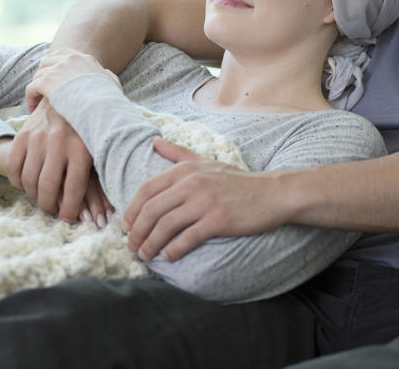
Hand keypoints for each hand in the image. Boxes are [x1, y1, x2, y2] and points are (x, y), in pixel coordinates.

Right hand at [0, 134, 112, 224]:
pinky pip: (14, 167)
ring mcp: (38, 137)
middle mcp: (59, 142)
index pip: (74, 189)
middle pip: (48, 188)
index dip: (70, 210)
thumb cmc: (89, 127)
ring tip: (41, 197)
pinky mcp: (24, 134)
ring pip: (29, 180)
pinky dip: (18, 181)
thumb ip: (100, 176)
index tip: (68, 218)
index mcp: (82, 148)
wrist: (69, 92)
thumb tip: (104, 215)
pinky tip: (26, 183)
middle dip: (49, 206)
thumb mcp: (99, 147)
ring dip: (33, 195)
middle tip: (52, 211)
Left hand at [25, 48, 120, 110]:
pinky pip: (31, 87)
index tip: (54, 76)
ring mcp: (56, 69)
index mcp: (84, 58)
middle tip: (43, 90)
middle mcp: (69, 59)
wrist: (100, 106)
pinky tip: (32, 108)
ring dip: (37, 88)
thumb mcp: (112, 83)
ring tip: (37, 101)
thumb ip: (107, 76)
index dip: (55, 64)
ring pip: (38, 75)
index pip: (63, 54)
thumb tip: (106, 74)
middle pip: (47, 62)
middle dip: (44, 75)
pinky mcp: (46, 81)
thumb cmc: (109, 100)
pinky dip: (30, 98)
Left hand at [122, 137, 282, 261]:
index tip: (126, 226)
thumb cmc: (237, 180)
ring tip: (145, 255)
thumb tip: (154, 141)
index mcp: (185, 169)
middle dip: (137, 231)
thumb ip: (177, 153)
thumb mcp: (205, 161)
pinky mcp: (219, 220)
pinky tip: (168, 257)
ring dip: (150, 244)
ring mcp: (205, 201)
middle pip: (152, 209)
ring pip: (165, 225)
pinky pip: (188, 238)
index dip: (132, 210)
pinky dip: (173, 250)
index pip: (147, 189)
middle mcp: (192, 183)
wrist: (272, 193)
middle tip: (132, 246)